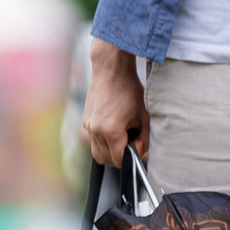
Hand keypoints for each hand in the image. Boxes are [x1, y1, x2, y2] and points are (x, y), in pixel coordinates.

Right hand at [81, 38, 149, 167]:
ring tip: (120, 135)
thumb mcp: (143, 115)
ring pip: (97, 152)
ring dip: (109, 151)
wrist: (111, 69)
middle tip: (130, 142)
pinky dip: (102, 140)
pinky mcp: (85, 120)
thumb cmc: (129, 89)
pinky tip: (112, 126)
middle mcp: (96, 131)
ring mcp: (88, 126)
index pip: (119, 160)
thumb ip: (144, 139)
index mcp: (111, 131)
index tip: (137, 144)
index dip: (131, 157)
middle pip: (106, 160)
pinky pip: (92, 140)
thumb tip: (138, 151)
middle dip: (119, 158)